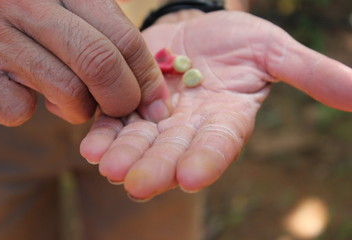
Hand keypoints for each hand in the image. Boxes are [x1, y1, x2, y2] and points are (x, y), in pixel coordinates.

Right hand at [0, 0, 168, 125]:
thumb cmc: (29, 4)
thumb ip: (101, 15)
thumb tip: (147, 71)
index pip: (124, 38)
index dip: (146, 77)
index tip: (157, 103)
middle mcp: (29, 4)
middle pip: (101, 64)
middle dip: (123, 99)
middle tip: (123, 109)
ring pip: (68, 92)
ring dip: (79, 108)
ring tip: (71, 96)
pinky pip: (18, 109)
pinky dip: (28, 110)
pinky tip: (25, 92)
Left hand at [80, 11, 351, 199]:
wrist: (196, 28)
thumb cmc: (238, 42)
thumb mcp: (274, 51)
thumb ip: (310, 74)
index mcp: (225, 119)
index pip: (219, 144)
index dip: (207, 159)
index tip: (192, 176)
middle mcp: (190, 126)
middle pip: (174, 150)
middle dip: (158, 166)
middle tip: (139, 184)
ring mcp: (158, 116)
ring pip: (142, 141)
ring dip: (126, 155)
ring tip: (110, 167)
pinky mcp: (130, 101)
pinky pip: (116, 121)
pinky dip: (105, 134)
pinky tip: (92, 145)